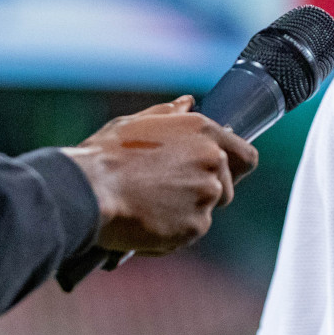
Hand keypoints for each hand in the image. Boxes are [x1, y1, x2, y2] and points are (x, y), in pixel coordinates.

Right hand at [61, 96, 258, 254]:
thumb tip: (188, 102)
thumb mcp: (136, 123)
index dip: (234, 167)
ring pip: (205, 209)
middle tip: (166, 192)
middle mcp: (212, 161)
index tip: (220, 173)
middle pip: (226, 186)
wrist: (88, 192)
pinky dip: (173, 231)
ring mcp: (206, 195)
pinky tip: (146, 222)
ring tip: (150, 206)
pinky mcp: (195, 226)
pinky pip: (190, 231)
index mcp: (203, 131)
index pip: (245, 156)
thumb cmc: (106, 155)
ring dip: (185, 211)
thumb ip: (169, 114)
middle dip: (202, 192)